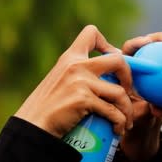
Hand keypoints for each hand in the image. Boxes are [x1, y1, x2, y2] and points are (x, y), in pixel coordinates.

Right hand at [15, 25, 133, 137]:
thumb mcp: (60, 80)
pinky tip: (118, 129)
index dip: (108, 44)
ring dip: (128, 109)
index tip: (112, 62)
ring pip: (120, 92)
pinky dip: (120, 122)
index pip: (91, 32)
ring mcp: (80, 82)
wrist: (31, 126)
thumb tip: (103, 77)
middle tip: (128, 92)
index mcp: (70, 57)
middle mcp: (76, 65)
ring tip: (126, 121)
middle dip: (129, 77)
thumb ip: (78, 74)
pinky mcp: (83, 100)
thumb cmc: (47, 107)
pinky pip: (113, 111)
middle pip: (118, 60)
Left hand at [120, 32, 161, 161]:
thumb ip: (146, 112)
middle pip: (142, 46)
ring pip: (154, 48)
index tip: (148, 42)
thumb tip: (157, 109)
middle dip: (156, 38)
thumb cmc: (135, 121)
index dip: (136, 44)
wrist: (141, 128)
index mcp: (122, 74)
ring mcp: (146, 69)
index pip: (126, 53)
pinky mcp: (158, 72)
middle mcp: (133, 68)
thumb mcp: (140, 116)